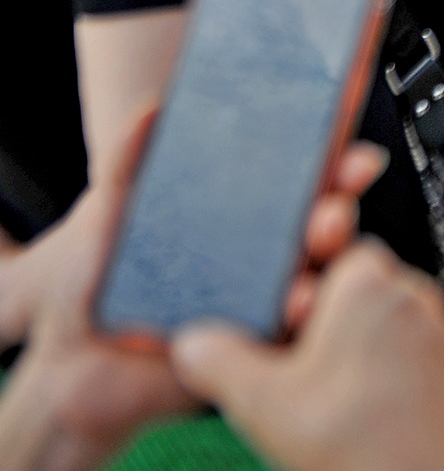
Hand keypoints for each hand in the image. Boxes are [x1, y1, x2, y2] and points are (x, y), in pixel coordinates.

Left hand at [0, 131, 383, 470]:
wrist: (67, 363)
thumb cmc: (86, 287)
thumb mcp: (106, 211)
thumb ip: (129, 160)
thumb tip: (154, 107)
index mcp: (237, 219)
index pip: (298, 183)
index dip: (331, 163)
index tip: (351, 148)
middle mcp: (259, 257)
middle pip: (320, 224)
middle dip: (340, 202)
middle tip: (343, 190)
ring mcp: (261, 302)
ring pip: (317, 273)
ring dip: (333, 250)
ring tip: (326, 230)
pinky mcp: (256, 347)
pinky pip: (293, 331)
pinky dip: (303, 313)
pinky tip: (299, 297)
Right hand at [171, 241, 443, 470]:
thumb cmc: (345, 434)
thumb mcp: (253, 395)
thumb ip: (214, 358)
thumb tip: (193, 344)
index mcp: (368, 282)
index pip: (340, 256)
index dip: (312, 292)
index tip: (294, 325)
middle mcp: (414, 295)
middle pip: (367, 291)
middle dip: (339, 320)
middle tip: (309, 364)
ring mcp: (442, 332)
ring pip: (395, 323)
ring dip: (369, 346)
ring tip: (338, 392)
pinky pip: (419, 356)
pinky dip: (397, 373)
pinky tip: (370, 406)